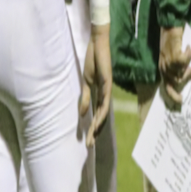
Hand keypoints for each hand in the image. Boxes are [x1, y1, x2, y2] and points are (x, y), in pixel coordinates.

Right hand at [84, 25, 111, 144]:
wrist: (98, 45)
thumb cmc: (93, 61)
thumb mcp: (86, 82)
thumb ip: (85, 97)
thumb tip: (82, 114)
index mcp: (100, 94)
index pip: (97, 114)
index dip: (93, 127)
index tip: (87, 139)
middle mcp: (106, 94)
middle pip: (101, 117)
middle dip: (95, 132)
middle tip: (89, 146)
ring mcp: (108, 89)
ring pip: (104, 112)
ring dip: (98, 126)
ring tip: (92, 138)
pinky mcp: (108, 82)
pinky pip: (105, 100)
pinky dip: (101, 111)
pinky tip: (96, 120)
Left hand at [159, 26, 190, 109]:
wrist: (169, 27)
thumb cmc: (171, 41)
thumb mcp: (171, 56)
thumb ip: (176, 66)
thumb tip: (185, 74)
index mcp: (162, 69)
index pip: (166, 87)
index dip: (172, 95)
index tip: (180, 101)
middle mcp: (164, 67)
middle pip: (175, 82)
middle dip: (185, 78)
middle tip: (190, 71)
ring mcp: (168, 62)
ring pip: (181, 72)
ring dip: (187, 66)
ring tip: (188, 56)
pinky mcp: (174, 55)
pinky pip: (185, 60)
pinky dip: (188, 54)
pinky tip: (188, 48)